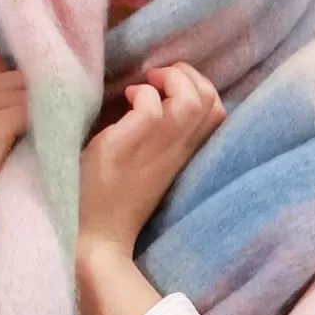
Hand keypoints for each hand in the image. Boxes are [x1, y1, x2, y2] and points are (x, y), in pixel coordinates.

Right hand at [0, 39, 27, 272]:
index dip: (2, 73)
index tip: (9, 103)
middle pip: (12, 72)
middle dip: (27, 96)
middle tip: (37, 124)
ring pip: (27, 90)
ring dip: (39, 111)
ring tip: (41, 137)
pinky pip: (33, 112)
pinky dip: (45, 126)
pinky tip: (45, 145)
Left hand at [78, 62, 224, 259]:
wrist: (96, 239)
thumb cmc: (111, 201)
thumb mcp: (144, 166)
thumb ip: (156, 140)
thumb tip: (150, 100)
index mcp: (183, 155)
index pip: (218, 113)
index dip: (200, 88)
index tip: (168, 89)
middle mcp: (178, 150)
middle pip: (213, 100)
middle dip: (188, 75)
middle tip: (156, 80)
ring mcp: (158, 148)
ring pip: (195, 98)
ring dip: (171, 79)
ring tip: (145, 85)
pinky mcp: (132, 146)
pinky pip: (153, 104)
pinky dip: (142, 92)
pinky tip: (125, 102)